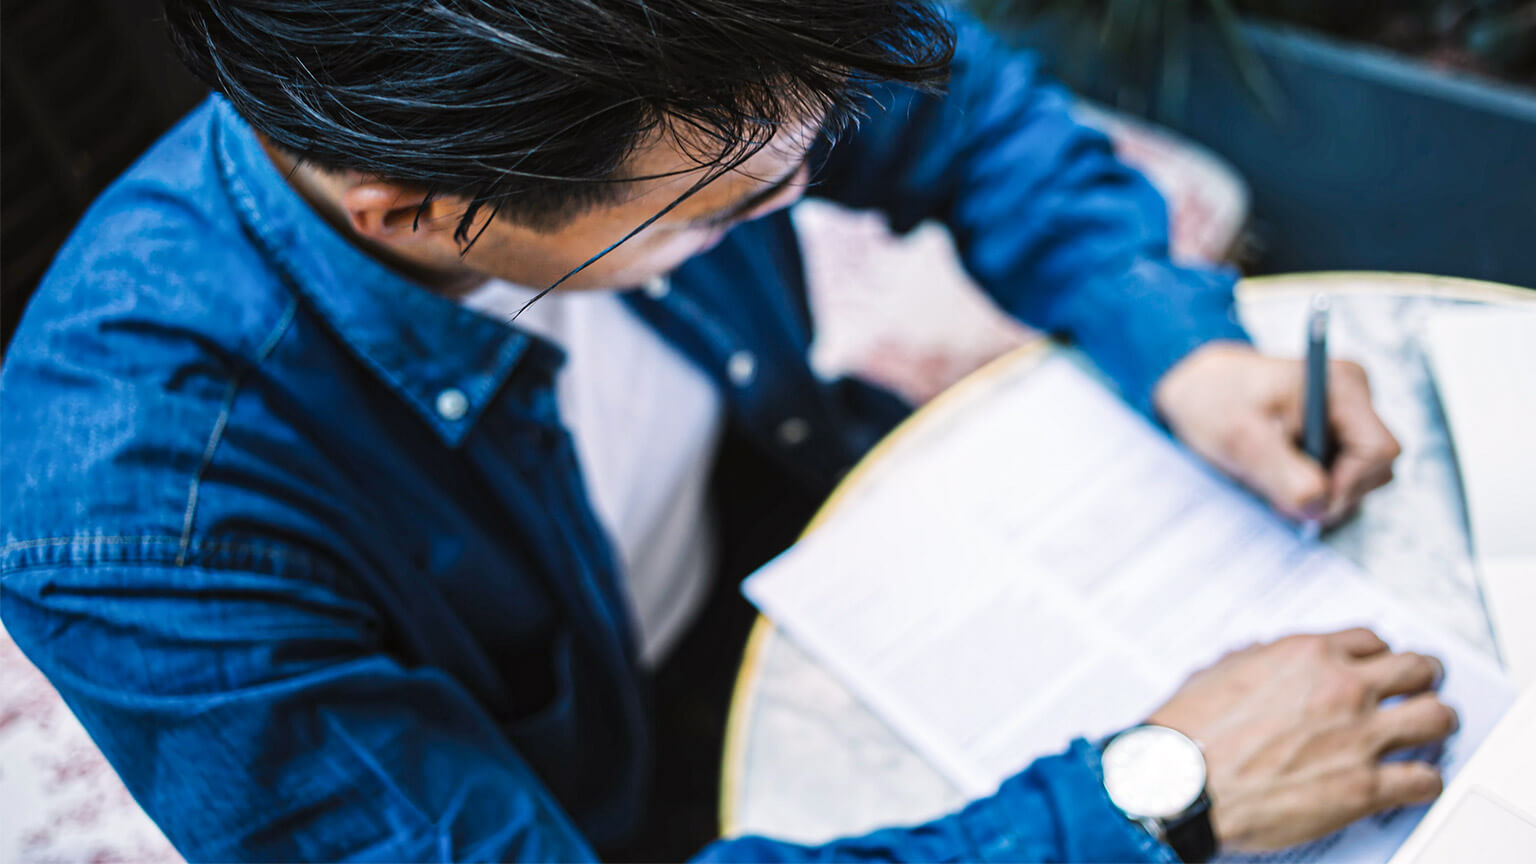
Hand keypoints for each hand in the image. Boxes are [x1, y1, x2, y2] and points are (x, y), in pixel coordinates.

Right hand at [1148, 628, 1455, 851]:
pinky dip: (1425, 780)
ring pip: (1437, 717)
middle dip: (1423, 677)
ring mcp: (1359, 737)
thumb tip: (1259, 654)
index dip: (1379, 654)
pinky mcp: (1364, 786)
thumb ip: (1252, 659)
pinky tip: (1415, 782)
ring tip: (1432, 731)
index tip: (1379, 666)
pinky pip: (1424, 779)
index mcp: (1306, 655)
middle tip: (1422, 687)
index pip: (1371, 640)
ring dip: (1437, 723)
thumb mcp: (1217, 672)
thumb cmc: (1189, 732)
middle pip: (1418, 668)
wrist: (1180, 782)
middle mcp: (1341, 688)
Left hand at [1153, 342, 1400, 524]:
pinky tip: (1277, 473)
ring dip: (1317, 492)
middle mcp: (1354, 397)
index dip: (1347, 487)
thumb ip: (1283, 475)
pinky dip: (1309, 485)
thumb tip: (1320, 508)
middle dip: (1331, 493)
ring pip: (1357, 479)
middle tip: (1278, 495)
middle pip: (1375, 469)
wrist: (1196, 387)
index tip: (1304, 503)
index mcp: (1342, 386)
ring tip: (1271, 477)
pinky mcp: (1334, 434)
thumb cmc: (1213, 400)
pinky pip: (1337, 475)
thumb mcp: (1240, 439)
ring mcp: (1347, 416)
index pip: (1378, 451)